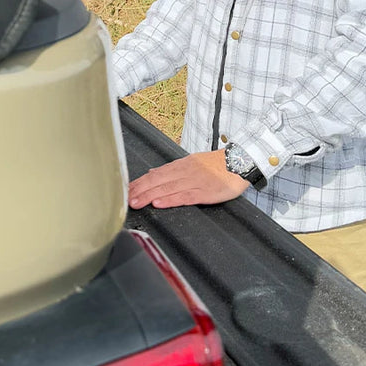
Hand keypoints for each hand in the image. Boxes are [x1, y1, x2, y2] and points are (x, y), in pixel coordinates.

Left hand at [128, 150, 249, 208]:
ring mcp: (194, 182)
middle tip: (125, 199)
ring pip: (168, 188)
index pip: (155, 173)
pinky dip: (170, 200)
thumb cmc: (216, 165)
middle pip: (158, 180)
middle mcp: (184, 172)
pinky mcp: (205, 192)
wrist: (239, 162)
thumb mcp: (191, 162)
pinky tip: (159, 203)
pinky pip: (185, 196)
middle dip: (139, 190)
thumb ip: (172, 170)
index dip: (139, 182)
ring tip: (136, 202)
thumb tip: (152, 172)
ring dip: (149, 196)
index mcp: (180, 166)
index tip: (125, 190)